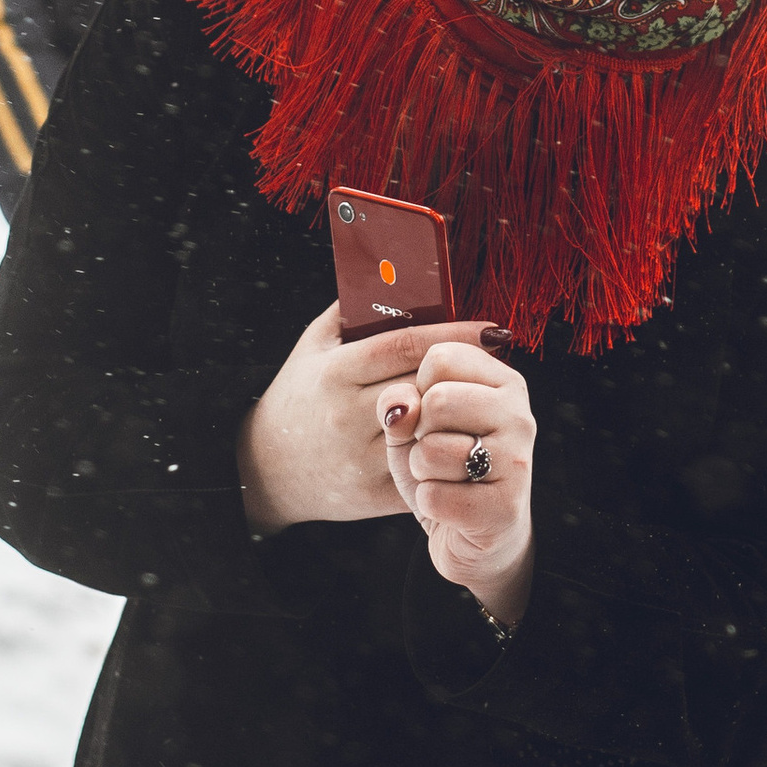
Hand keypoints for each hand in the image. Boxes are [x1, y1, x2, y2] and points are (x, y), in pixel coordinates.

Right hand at [237, 306, 504, 535]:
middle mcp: (348, 416)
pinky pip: (424, 471)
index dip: (455, 334)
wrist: (266, 469)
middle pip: (425, 387)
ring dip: (463, 416)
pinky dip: (448, 456)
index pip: (406, 345)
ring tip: (488, 399)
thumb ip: (350, 311)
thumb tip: (396, 274)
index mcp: (335, 373)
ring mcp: (361, 458)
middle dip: (465, 374)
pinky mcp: (373, 493)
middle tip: (500, 361)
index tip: (492, 328)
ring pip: (430, 432)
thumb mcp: (312, 347)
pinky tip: (466, 440)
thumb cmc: (298, 397)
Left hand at [379, 334, 535, 630]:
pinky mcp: (504, 508)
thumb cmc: (442, 469)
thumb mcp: (413, 427)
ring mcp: (517, 462)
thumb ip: (399, 401)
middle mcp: (519, 415)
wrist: (475, 537)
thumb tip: (400, 406)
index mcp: (503, 382)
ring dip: (422, 471)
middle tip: (435, 452)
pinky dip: (429, 504)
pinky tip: (450, 508)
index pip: (440, 357)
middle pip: (437, 400)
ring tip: (443, 479)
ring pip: (431, 450)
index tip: (434, 415)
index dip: (419, 389)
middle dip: (419, 434)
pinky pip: (434, 496)